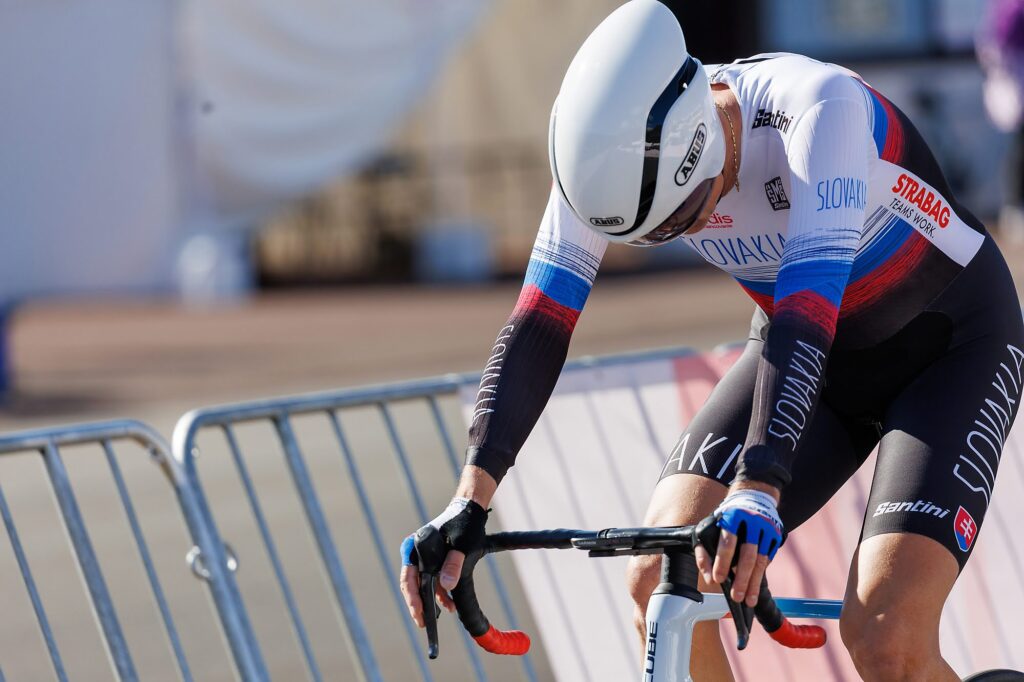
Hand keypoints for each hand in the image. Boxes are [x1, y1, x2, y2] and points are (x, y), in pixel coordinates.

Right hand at [399, 497, 488, 626]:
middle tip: (423, 624)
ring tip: (439, 618)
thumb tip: (447, 586)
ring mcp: (423, 557)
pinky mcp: (432, 560)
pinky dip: (439, 593)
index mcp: (416, 547)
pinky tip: (449, 605)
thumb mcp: (462, 545)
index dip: (412, 599)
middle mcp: (415, 553)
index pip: (408, 578)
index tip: (419, 614)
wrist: (469, 510)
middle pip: (412, 584)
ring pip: (422, 584)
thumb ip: (454, 564)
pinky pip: (431, 580)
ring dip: (430, 601)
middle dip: (418, 605)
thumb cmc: (463, 525)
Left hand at [695, 484, 782, 606]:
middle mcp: (752, 522)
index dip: (722, 562)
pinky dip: (761, 574)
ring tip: (748, 600)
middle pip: (748, 555)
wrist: (753, 497)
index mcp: (732, 517)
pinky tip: (755, 588)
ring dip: (754, 583)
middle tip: (736, 597)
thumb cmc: (727, 518)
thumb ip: (704, 552)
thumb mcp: (709, 527)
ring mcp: (767, 529)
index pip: (727, 542)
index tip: (718, 579)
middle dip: (742, 579)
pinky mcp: (776, 535)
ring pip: (761, 561)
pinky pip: (768, 559)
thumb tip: (709, 577)